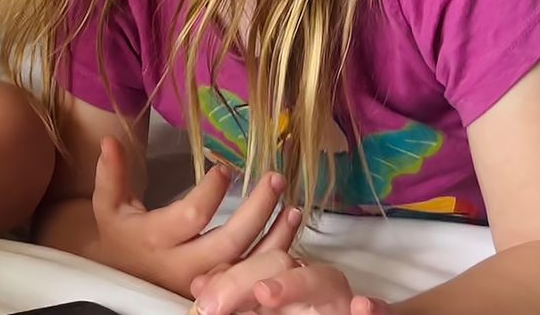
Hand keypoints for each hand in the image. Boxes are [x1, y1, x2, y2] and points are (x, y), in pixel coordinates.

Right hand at [91, 136, 300, 296]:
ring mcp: (204, 282)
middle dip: (257, 209)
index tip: (225, 168)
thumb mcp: (109, 203)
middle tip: (275, 178)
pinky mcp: (219, 289)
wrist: (123, 274)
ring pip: (248, 264)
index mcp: (155, 239)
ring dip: (276, 235)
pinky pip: (254, 277)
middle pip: (229, 242)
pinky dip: (275, 256)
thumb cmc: (120, 232)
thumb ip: (111, 173)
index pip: (191, 216)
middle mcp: (182, 265)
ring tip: (292, 206)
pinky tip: (289, 232)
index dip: (211, 191)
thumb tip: (111, 139)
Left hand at [189, 250, 392, 313]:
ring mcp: (338, 296)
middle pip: (276, 263)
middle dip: (242, 279)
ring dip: (291, 285)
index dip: (223, 279)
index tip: (201, 302)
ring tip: (264, 293)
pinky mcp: (366, 312)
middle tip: (212, 306)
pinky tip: (363, 306)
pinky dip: (372, 307)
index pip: (249, 264)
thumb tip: (197, 287)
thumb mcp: (260, 306)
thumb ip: (232, 295)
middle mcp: (309, 279)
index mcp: (281, 275)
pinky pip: (376, 307)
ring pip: (319, 278)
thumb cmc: (298, 310)